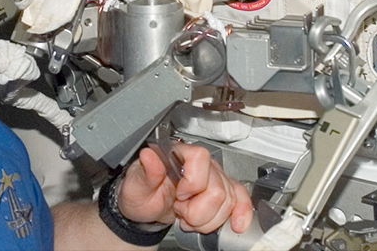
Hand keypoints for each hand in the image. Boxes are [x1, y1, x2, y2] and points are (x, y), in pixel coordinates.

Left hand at [118, 143, 252, 234]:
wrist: (147, 208)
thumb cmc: (141, 193)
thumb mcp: (134, 185)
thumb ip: (145, 172)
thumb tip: (148, 155)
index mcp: (178, 153)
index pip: (200, 159)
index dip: (193, 183)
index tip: (179, 196)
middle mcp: (200, 163)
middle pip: (217, 189)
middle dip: (197, 210)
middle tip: (181, 210)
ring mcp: (213, 177)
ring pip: (228, 200)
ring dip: (208, 218)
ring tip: (189, 216)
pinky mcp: (222, 193)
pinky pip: (240, 199)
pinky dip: (241, 212)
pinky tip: (236, 223)